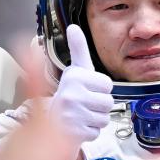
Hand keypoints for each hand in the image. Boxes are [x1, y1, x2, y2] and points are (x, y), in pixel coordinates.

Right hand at [49, 25, 113, 145]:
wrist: (51, 123)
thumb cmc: (69, 95)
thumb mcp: (75, 70)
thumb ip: (78, 49)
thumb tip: (73, 27)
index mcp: (74, 76)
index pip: (107, 84)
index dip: (100, 89)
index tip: (86, 89)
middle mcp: (71, 94)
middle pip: (109, 102)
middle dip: (99, 106)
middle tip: (84, 105)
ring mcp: (72, 114)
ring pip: (104, 118)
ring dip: (95, 119)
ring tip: (81, 115)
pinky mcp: (74, 132)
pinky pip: (96, 132)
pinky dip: (90, 132)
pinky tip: (78, 126)